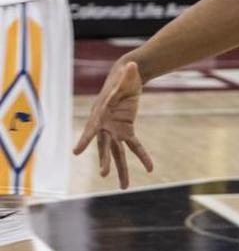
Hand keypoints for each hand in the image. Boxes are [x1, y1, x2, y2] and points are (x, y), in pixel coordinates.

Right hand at [73, 60, 153, 188]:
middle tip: (104, 174)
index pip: (90, 129)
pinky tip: (149, 168)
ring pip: (118, 153)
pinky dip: (142, 156)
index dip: (84, 140)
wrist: (127, 77)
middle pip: (104, 146)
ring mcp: (115, 129)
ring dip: (121, 169)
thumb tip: (131, 64)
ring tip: (124, 186)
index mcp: (99, 114)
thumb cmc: (122, 76)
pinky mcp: (127, 130)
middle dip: (105, 160)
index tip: (76, 152)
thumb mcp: (125, 75)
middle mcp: (105, 125)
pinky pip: (134, 146)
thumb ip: (128, 72)